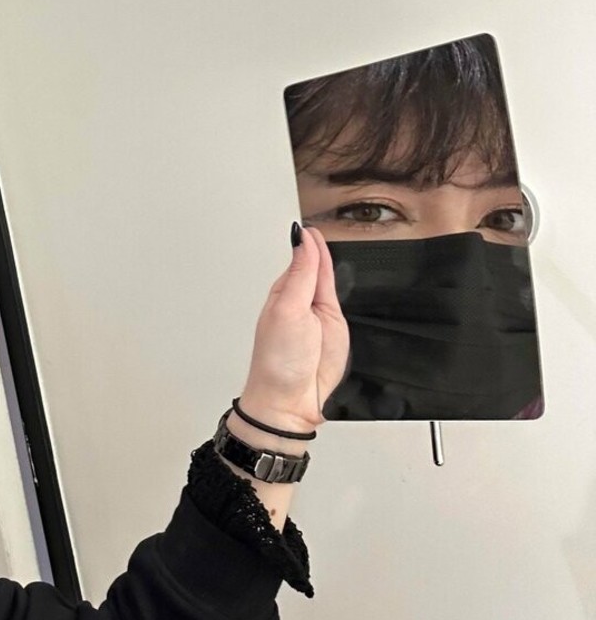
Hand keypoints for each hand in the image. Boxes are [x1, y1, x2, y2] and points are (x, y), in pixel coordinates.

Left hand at [237, 223, 349, 433]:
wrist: (291, 400)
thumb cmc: (279, 361)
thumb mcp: (290, 310)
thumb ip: (302, 275)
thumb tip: (302, 240)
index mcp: (282, 293)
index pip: (298, 258)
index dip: (305, 240)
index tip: (309, 219)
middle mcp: (299, 300)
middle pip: (314, 265)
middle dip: (317, 246)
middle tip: (322, 219)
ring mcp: (319, 313)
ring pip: (328, 277)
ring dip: (329, 259)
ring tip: (327, 233)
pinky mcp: (336, 325)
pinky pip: (339, 295)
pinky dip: (339, 279)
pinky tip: (336, 262)